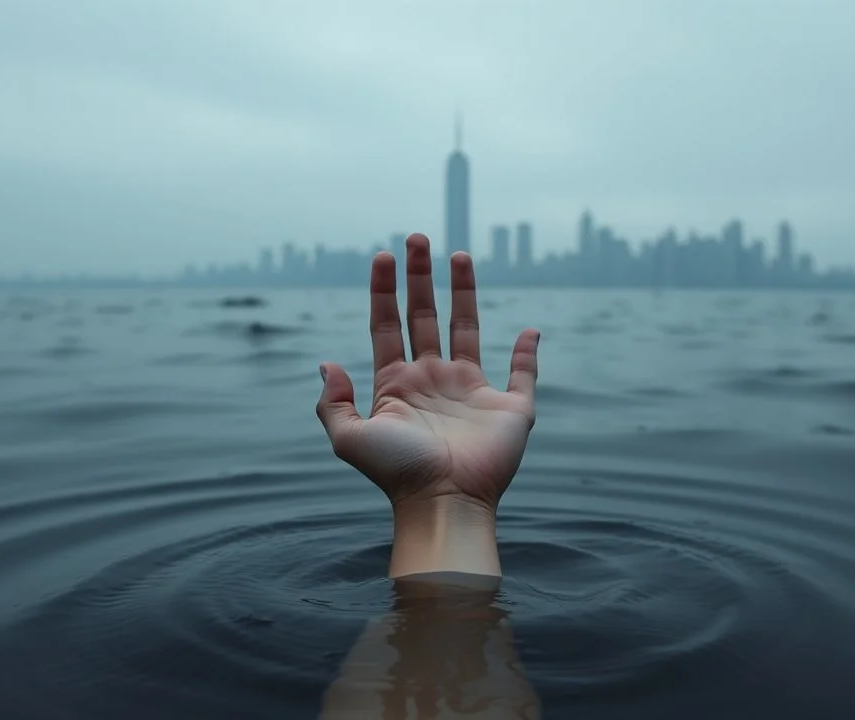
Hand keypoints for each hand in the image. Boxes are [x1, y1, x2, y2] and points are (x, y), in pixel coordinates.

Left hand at [316, 233, 539, 513]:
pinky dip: (528, 351)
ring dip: (463, 291)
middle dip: (420, 277)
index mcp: (397, 384)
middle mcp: (433, 381)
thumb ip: (332, 402)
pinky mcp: (509, 407)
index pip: (387, 325)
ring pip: (467, 328)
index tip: (382, 255)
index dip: (383, 290)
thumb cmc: (396, 473)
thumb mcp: (348, 438)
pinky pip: (523, 373)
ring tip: (458, 254)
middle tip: (417, 237)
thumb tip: (326, 363)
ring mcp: (471, 391)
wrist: (444, 502)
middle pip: (425, 316)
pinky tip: (528, 329)